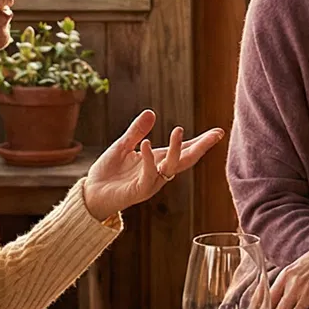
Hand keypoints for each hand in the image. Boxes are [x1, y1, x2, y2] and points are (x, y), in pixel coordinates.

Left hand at [83, 110, 222, 219]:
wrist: (90, 194)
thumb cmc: (107, 173)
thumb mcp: (122, 146)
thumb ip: (136, 132)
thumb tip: (151, 113)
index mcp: (157, 161)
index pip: (184, 150)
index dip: (200, 142)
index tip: (218, 132)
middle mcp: (158, 172)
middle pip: (186, 160)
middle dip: (201, 147)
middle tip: (216, 135)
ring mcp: (151, 183)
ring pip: (171, 167)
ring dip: (176, 149)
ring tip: (178, 130)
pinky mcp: (139, 191)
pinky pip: (148, 174)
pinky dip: (149, 159)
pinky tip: (147, 144)